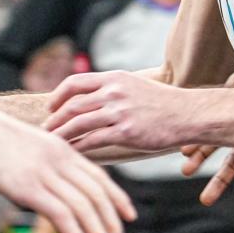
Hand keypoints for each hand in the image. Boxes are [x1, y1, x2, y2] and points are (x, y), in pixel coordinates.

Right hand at [0, 99, 132, 232]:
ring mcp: (43, 172)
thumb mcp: (23, 147)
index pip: (100, 177)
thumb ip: (40, 164)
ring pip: (84, 207)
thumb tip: (43, 187)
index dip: (118, 199)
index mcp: (61, 149)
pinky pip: (61, 213)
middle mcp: (59, 160)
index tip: (129, 217)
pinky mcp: (25, 186)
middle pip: (97, 195)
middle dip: (112, 224)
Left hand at [46, 69, 187, 154]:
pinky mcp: (125, 132)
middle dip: (54, 120)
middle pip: (72, 105)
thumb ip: (112, 90)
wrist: (188, 114)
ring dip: (61, 135)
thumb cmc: (163, 104)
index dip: (58, 96)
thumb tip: (89, 100)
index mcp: (114, 78)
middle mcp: (114, 92)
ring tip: (53, 144)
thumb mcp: (135, 86)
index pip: (75, 82)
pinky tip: (72, 154)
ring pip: (78, 124)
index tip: (51, 108)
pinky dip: (78, 148)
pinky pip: (92, 141)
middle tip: (46, 131)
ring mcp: (119, 112)